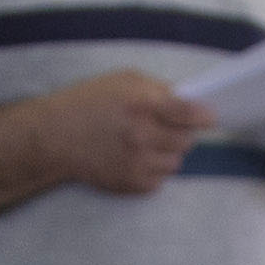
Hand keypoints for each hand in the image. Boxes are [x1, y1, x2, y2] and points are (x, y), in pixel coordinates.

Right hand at [29, 69, 215, 199]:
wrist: (54, 137)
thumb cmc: (88, 103)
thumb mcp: (123, 81)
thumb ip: (157, 90)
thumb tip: (188, 102)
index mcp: (142, 105)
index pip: (188, 114)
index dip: (204, 116)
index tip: (210, 118)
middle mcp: (141, 135)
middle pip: (187, 141)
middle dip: (183, 133)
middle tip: (167, 128)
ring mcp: (136, 162)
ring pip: (176, 162)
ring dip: (169, 152)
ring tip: (148, 143)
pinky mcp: (130, 183)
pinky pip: (160, 180)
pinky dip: (155, 170)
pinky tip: (137, 158)